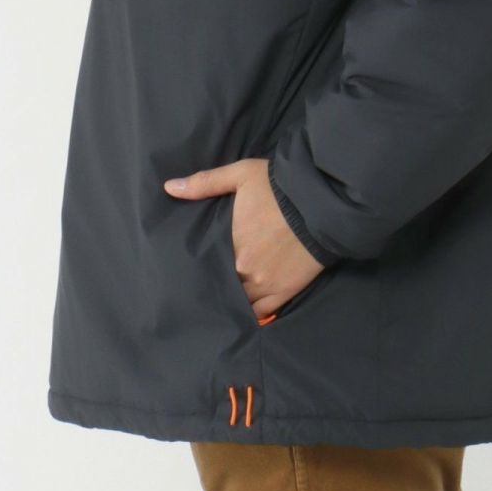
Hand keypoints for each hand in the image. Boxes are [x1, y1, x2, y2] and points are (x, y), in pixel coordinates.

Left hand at [163, 157, 324, 320]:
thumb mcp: (240, 175)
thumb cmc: (278, 188)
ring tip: (219, 303)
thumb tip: (169, 187)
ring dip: (230, 302)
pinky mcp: (284, 294)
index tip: (188, 270)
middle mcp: (244, 272)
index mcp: (231, 247)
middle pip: (220, 287)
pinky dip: (249, 315)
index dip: (197, 269)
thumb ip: (205, 183)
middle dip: (212, 286)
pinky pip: (261, 314)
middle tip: (201, 287)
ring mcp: (265, 287)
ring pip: (238, 304)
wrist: (322, 203)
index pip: (205, 266)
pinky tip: (241, 315)